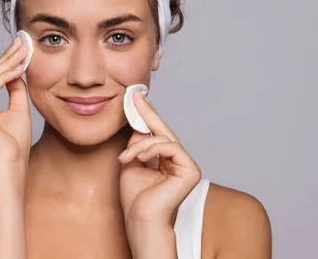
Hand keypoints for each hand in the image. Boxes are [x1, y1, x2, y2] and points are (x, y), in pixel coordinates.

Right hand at [0, 37, 31, 168]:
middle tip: (22, 40)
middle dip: (9, 57)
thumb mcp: (18, 109)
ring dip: (10, 63)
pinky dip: (6, 76)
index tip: (22, 47)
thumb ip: (15, 89)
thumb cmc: (15, 144)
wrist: (10, 165)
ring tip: (25, 50)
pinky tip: (20, 67)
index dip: (9, 62)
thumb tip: (17, 69)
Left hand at [119, 91, 201, 228]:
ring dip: (140, 145)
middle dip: (147, 113)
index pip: (157, 132)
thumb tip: (138, 122)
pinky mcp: (191, 170)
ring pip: (163, 139)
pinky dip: (151, 149)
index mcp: (166, 159)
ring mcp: (187, 165)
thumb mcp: (131, 162)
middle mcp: (178, 160)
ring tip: (126, 157)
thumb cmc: (135, 197)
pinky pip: (170, 147)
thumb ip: (137, 143)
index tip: (135, 98)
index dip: (146, 114)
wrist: (140, 219)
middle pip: (163, 130)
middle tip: (134, 98)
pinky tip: (138, 157)